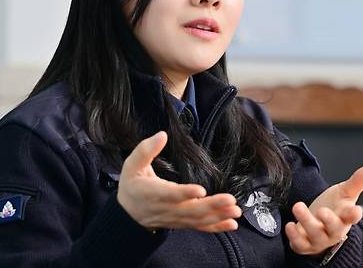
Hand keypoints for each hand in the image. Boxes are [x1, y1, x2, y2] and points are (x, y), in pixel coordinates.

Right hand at [117, 131, 241, 231]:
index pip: (171, 194)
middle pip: (191, 210)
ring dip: (219, 216)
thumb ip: (146, 150)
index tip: (201, 190)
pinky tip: (231, 224)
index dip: (185, 193)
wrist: (127, 214)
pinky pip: (200, 227)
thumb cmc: (132, 186)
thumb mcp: (131, 165)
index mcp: (153, 193)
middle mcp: (167, 208)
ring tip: (235, 211)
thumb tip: (162, 135)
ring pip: (198, 219)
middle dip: (212, 206)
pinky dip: (217, 227)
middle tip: (230, 200)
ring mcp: (176, 218)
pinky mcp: (183, 222)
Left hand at [285, 165, 362, 257]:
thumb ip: (357, 181)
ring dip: (306, 221)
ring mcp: (319, 239)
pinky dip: (294, 236)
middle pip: (334, 228)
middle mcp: (334, 230)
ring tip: (298, 206)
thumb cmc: (334, 208)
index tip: (355, 210)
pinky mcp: (305, 245)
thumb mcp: (345, 193)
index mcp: (345, 217)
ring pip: (315, 234)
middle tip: (322, 211)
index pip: (353, 217)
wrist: (319, 227)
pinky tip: (289, 225)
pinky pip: (300, 244)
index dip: (354, 214)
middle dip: (329, 220)